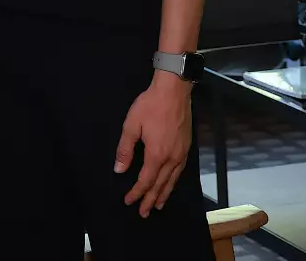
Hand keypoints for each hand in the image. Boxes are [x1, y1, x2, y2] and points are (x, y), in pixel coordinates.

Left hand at [115, 72, 193, 216]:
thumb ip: (125, 149)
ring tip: (157, 205)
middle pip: (160, 185)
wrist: (174, 92)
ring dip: (164, 194)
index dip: (136, 192)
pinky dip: (173, 182)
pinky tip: (170, 184)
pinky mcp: (186, 148)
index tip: (128, 201)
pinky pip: (179, 172)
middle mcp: (172, 158)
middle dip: (150, 199)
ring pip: (172, 180)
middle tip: (143, 213)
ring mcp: (181, 154)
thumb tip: (119, 170)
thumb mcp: (131, 125)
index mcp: (157, 155)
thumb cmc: (150, 106)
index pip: (145, 180)